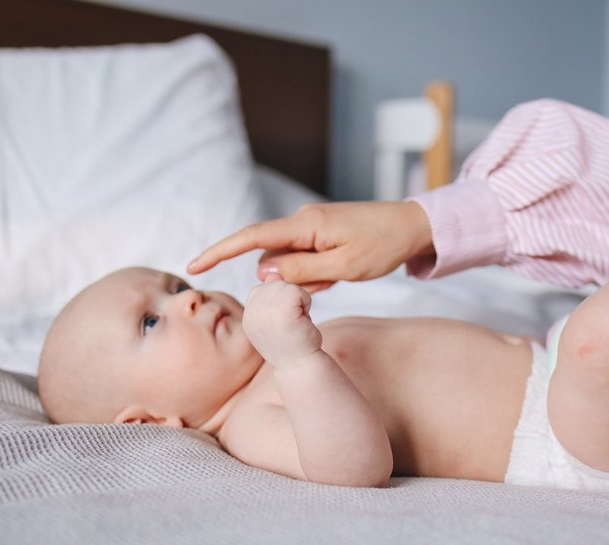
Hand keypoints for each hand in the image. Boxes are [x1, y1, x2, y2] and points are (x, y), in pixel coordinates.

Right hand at [186, 201, 433, 291]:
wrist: (414, 227)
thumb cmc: (383, 246)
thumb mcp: (343, 267)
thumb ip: (301, 272)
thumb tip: (264, 272)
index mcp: (305, 224)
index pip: (251, 237)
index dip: (220, 251)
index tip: (195, 264)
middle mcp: (303, 220)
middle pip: (272, 256)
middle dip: (289, 279)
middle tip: (329, 283)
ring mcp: (312, 226)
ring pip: (290, 262)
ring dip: (308, 278)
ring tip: (341, 275)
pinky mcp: (321, 232)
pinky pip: (305, 258)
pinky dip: (318, 273)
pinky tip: (342, 271)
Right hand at [242, 273, 322, 365]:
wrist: (301, 366)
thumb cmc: (293, 342)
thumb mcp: (279, 316)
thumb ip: (273, 294)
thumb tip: (273, 274)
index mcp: (248, 315)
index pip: (264, 289)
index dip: (281, 302)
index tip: (283, 325)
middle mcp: (251, 312)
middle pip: (276, 284)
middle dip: (291, 301)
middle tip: (292, 324)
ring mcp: (265, 311)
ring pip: (288, 286)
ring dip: (300, 303)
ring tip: (296, 323)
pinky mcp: (281, 311)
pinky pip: (298, 291)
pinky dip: (307, 304)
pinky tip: (303, 322)